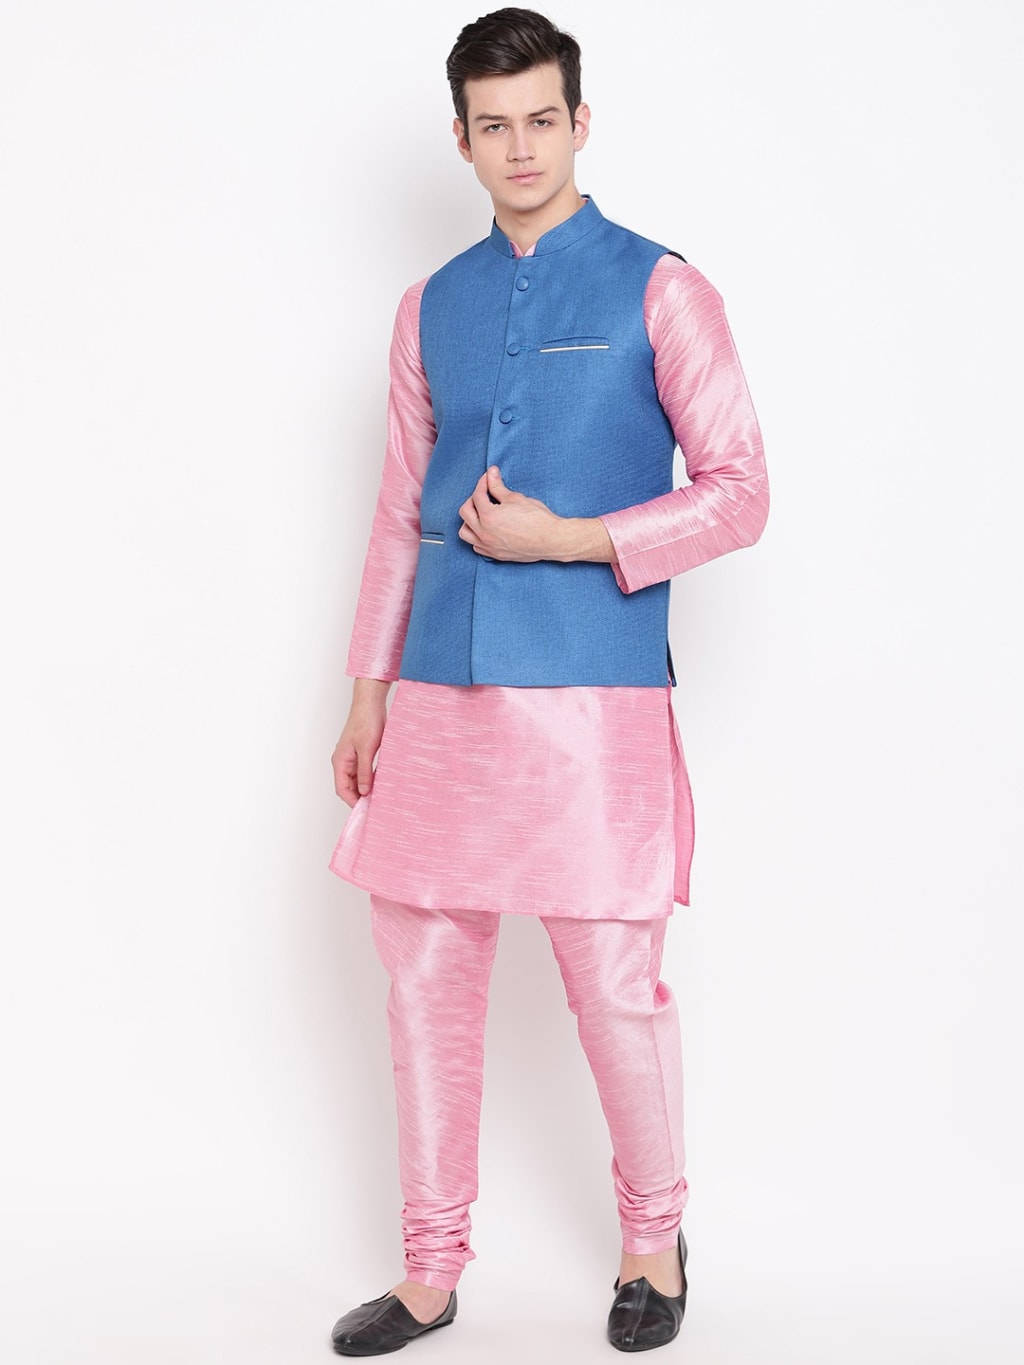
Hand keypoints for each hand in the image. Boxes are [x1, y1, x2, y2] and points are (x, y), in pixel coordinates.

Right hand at [331, 678, 390, 806]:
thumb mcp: (367, 749)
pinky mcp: (361, 752)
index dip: (353, 801)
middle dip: (360, 797)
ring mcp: (352, 757)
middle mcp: (343, 761)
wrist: (370, 703)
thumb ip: (365, 772)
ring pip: (357, 779)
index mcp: (340, 761)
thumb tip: (364, 791)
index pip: (342, 789)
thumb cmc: (366, 721)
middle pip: (349, 786)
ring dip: (366, 788)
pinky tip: (381, 782)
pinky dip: (370, 778)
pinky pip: (363, 771)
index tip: (366, 810)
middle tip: (376, 806)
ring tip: (380, 796)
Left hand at [457, 466, 615, 562]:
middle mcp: (484, 533)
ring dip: (469, 521)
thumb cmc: (537, 519)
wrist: (551, 540)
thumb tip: (491, 474)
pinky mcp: (495, 555)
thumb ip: (498, 486)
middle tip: (484, 494)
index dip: (483, 483)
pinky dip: (477, 536)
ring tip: (481, 513)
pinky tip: (487, 529)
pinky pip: (476, 546)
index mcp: (488, 517)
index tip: (489, 478)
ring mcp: (488, 546)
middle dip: (473, 500)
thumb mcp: (516, 498)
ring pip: (465, 533)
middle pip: (465, 513)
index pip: (477, 495)